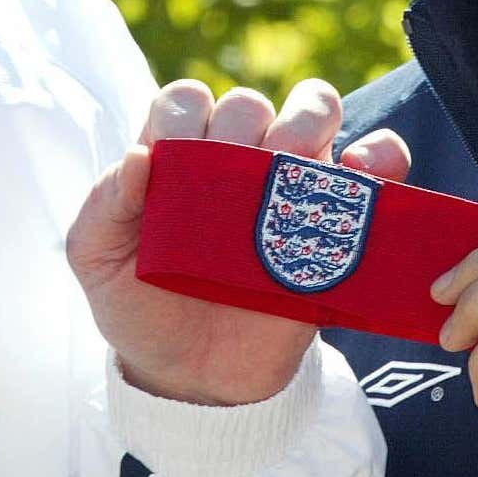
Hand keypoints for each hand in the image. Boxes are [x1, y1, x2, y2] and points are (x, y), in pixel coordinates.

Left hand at [68, 78, 410, 405]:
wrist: (195, 377)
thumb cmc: (141, 308)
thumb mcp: (97, 261)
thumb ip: (104, 206)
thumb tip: (137, 156)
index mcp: (176, 153)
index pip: (185, 99)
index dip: (183, 119)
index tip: (174, 163)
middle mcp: (234, 155)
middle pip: (249, 102)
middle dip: (243, 128)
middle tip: (233, 180)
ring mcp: (288, 182)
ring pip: (314, 110)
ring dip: (308, 124)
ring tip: (291, 168)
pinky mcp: (334, 217)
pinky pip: (375, 164)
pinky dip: (379, 155)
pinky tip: (357, 173)